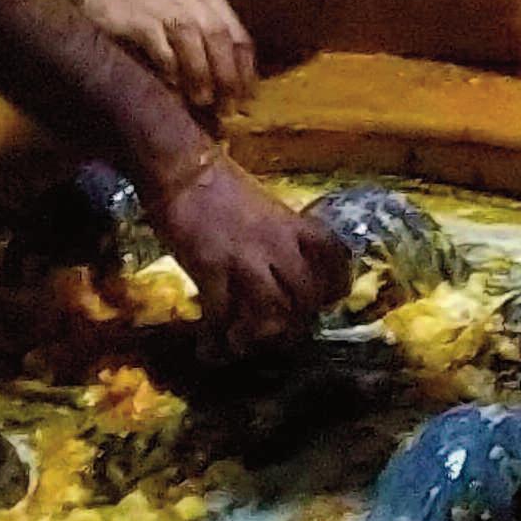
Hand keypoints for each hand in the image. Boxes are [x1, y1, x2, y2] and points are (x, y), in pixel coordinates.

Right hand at [79, 0, 256, 119]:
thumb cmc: (150, 11)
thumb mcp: (186, 18)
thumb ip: (207, 46)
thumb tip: (229, 91)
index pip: (239, 36)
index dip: (246, 72)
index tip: (247, 100)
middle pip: (219, 36)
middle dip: (227, 75)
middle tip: (226, 106)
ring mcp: (163, 3)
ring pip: (192, 37)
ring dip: (200, 73)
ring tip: (202, 100)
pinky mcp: (137, 17)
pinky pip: (160, 45)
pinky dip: (170, 69)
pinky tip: (173, 87)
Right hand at [149, 151, 350, 356]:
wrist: (184, 172)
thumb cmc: (223, 185)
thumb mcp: (266, 207)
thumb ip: (280, 236)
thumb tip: (285, 268)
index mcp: (293, 225)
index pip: (333, 257)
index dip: (336, 284)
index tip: (328, 299)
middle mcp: (277, 244)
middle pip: (305, 295)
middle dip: (297, 319)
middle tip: (282, 331)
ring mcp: (245, 260)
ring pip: (271, 312)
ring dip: (261, 335)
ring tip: (246, 344)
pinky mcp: (212, 271)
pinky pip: (222, 315)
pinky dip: (218, 338)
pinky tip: (211, 348)